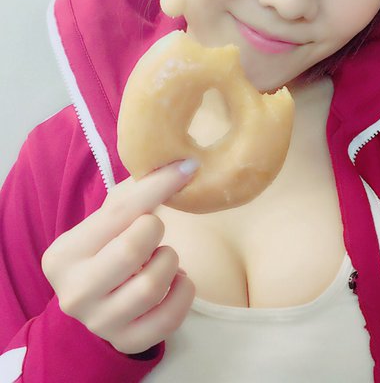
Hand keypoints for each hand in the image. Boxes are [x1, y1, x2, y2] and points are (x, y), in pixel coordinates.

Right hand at [42, 160, 198, 353]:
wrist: (95, 300)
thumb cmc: (106, 247)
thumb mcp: (109, 220)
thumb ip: (137, 193)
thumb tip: (185, 164)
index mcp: (64, 254)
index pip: (119, 212)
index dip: (159, 186)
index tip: (188, 167)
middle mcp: (74, 293)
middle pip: (133, 251)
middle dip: (155, 232)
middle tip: (153, 230)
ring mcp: (99, 323)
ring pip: (153, 285)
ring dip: (170, 261)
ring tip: (161, 256)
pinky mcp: (126, 341)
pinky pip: (170, 317)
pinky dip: (183, 292)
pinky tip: (175, 280)